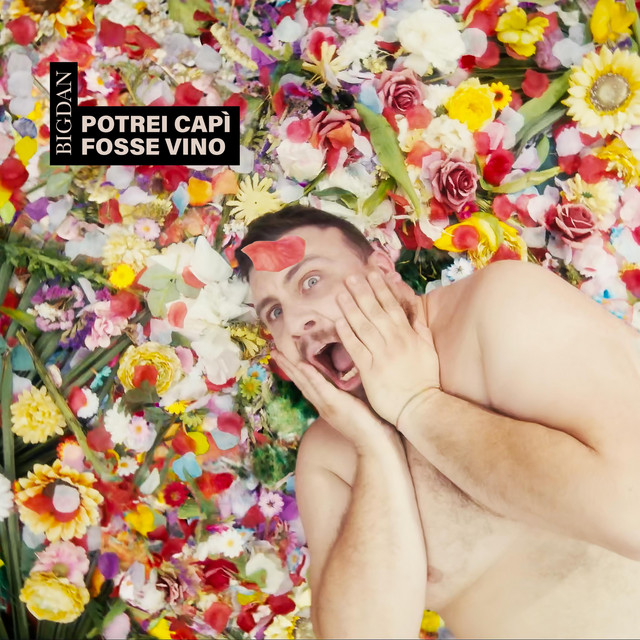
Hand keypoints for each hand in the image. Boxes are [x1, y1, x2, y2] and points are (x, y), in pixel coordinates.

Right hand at [270, 349, 395, 449]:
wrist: (376, 444)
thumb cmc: (372, 425)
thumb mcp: (357, 403)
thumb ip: (351, 390)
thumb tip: (355, 373)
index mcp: (326, 404)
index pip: (307, 384)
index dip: (295, 371)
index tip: (286, 358)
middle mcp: (322, 404)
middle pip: (300, 382)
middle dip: (286, 366)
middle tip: (273, 351)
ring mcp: (327, 404)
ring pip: (305, 382)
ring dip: (291, 367)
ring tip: (279, 354)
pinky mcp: (335, 404)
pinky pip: (320, 386)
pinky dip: (310, 375)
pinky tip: (301, 364)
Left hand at [335, 269, 440, 425]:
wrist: (421, 407)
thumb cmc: (425, 380)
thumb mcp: (428, 350)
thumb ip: (420, 329)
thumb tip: (414, 311)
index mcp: (408, 334)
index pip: (392, 306)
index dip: (381, 288)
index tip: (372, 273)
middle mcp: (395, 340)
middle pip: (375, 311)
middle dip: (362, 292)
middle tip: (350, 277)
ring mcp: (382, 354)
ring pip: (363, 326)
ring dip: (351, 308)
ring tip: (340, 293)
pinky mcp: (370, 370)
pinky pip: (356, 348)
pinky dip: (347, 334)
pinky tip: (338, 321)